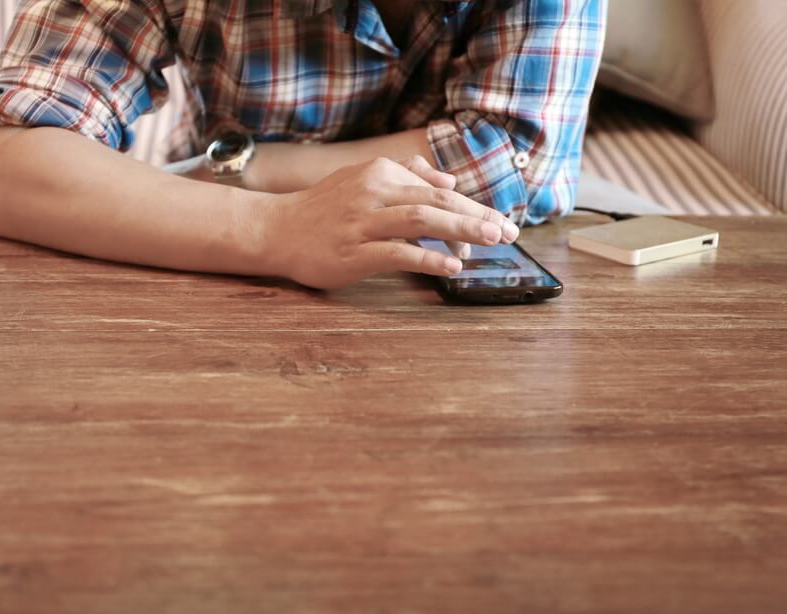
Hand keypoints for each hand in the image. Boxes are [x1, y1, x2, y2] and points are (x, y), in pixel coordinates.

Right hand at [263, 156, 519, 288]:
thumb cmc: (324, 210)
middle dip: (477, 217)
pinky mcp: (353, 252)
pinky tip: (452, 266)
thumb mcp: (362, 181)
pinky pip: (398, 253)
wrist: (277, 229)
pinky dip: (428, 258)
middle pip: (436, 203)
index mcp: (380, 174)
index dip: (473, 208)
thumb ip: (405, 177)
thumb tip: (448, 182)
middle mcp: (373, 193)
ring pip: (421, 221)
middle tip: (509, 232)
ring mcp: (362, 223)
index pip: (436, 191)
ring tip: (492, 242)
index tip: (502, 222)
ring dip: (461, 231)